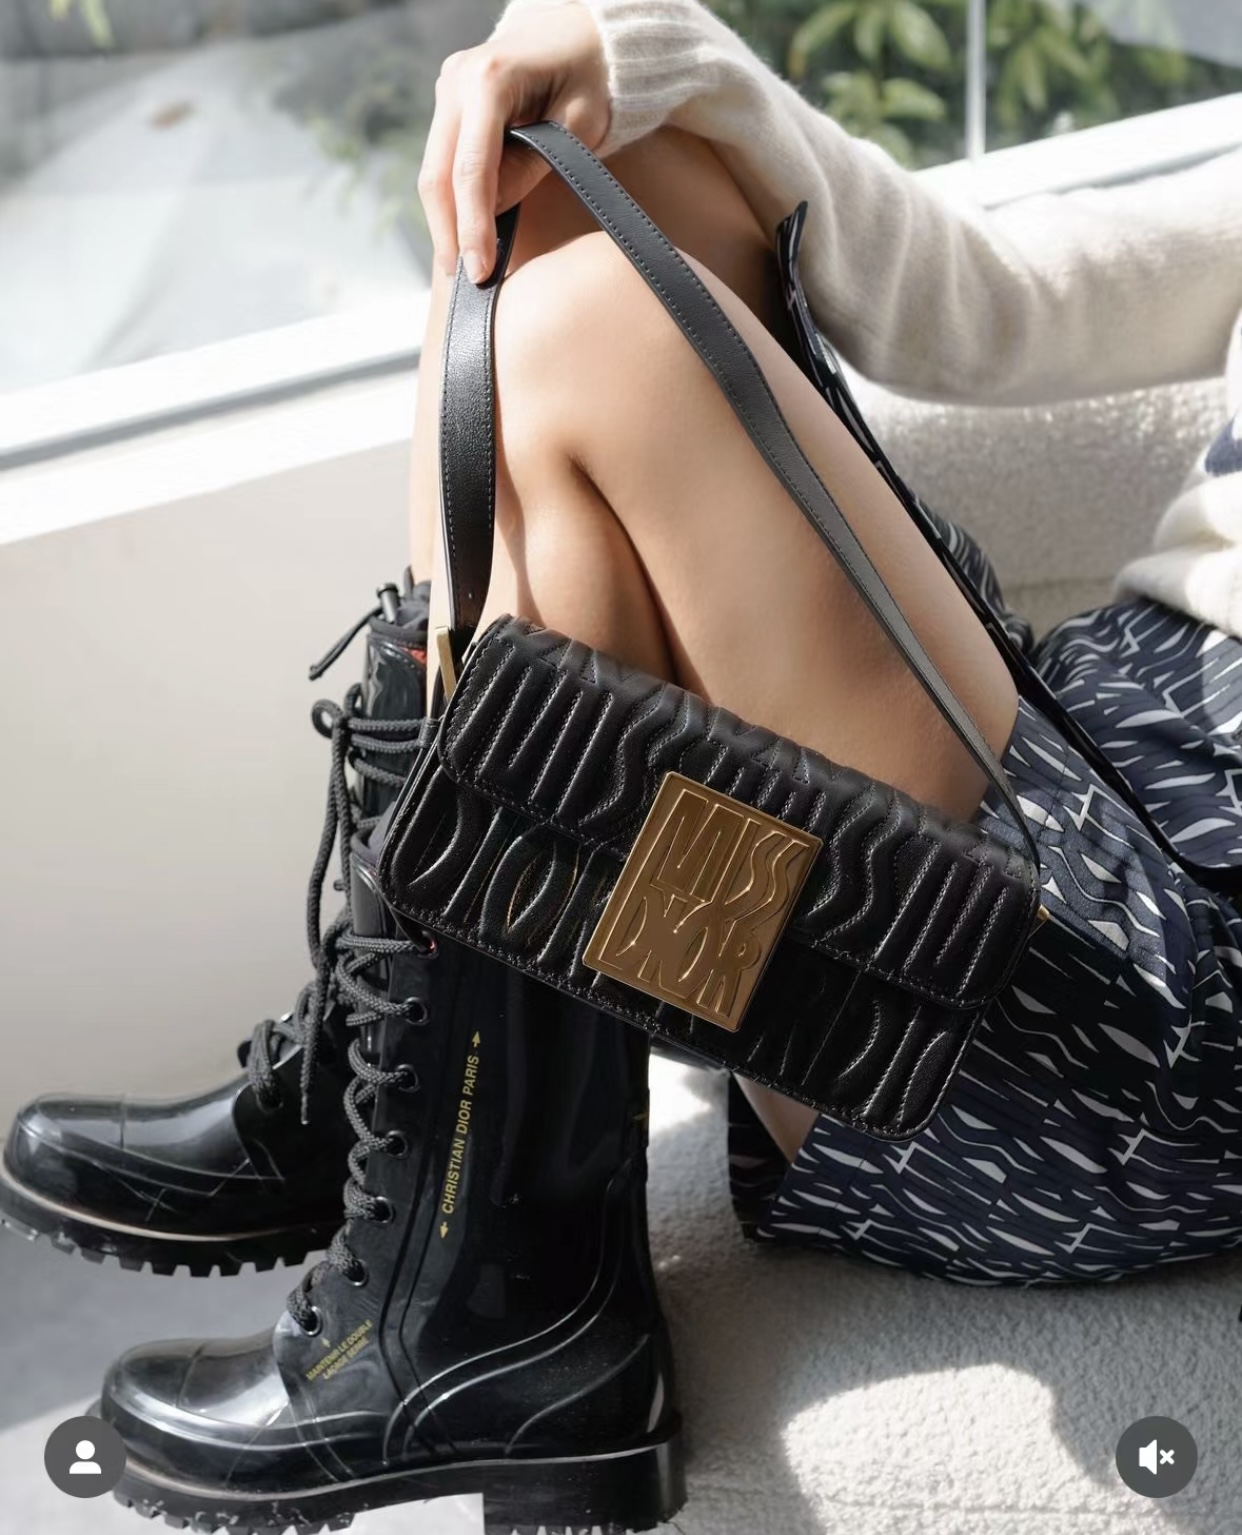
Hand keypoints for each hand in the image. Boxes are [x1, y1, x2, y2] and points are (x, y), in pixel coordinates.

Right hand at [418, 0, 611, 283]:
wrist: (581, 34)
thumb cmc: (591, 77)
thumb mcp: (578, 125)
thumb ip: (534, 166)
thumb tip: (493, 213)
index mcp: (491, 78)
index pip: (472, 168)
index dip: (473, 226)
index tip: (480, 270)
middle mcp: (457, 79)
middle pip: (438, 173)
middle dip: (448, 231)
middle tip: (460, 280)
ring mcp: (448, 88)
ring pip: (432, 169)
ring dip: (443, 221)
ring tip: (457, 266)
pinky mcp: (450, 103)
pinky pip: (442, 160)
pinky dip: (450, 200)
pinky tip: (461, 234)